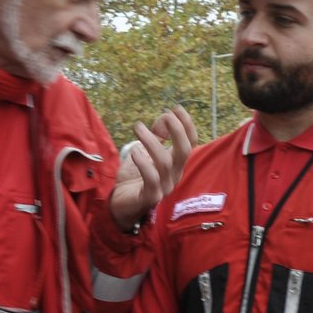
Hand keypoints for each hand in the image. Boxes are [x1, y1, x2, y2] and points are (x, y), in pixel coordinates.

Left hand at [109, 105, 196, 230]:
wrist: (121, 204)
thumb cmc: (135, 177)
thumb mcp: (146, 152)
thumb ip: (156, 137)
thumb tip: (163, 118)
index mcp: (176, 164)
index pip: (191, 142)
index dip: (187, 124)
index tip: (175, 108)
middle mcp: (174, 175)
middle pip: (185, 150)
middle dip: (177, 129)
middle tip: (164, 115)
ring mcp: (164, 187)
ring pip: (165, 161)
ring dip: (152, 141)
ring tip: (138, 128)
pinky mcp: (150, 197)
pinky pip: (151, 179)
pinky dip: (143, 162)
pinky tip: (134, 151)